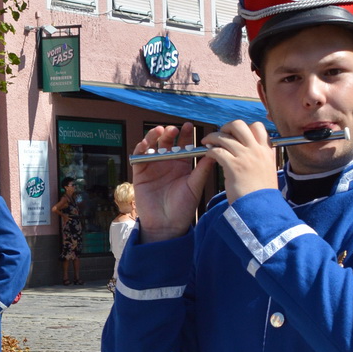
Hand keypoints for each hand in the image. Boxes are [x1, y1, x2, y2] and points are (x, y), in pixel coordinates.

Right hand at [130, 124, 213, 242]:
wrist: (166, 225)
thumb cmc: (183, 208)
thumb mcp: (195, 187)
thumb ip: (202, 170)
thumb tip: (214, 153)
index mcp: (182, 164)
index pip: (184, 144)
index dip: (186, 135)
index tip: (189, 126)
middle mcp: (167, 163)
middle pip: (167, 141)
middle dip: (170, 133)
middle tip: (174, 129)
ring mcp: (153, 166)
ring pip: (152, 145)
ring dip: (155, 136)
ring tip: (160, 131)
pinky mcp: (140, 172)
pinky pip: (139, 156)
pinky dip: (141, 148)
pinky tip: (146, 144)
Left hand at [202, 119, 280, 201]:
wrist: (262, 208)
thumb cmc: (263, 194)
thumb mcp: (269, 171)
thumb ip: (264, 158)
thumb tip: (259, 150)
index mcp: (266, 151)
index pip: (257, 127)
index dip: (244, 127)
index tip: (236, 135)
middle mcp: (257, 150)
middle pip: (240, 125)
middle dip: (227, 127)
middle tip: (221, 135)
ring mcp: (245, 157)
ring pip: (224, 136)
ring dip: (213, 137)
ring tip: (207, 143)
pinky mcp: (233, 166)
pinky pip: (217, 150)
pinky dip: (210, 150)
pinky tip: (208, 154)